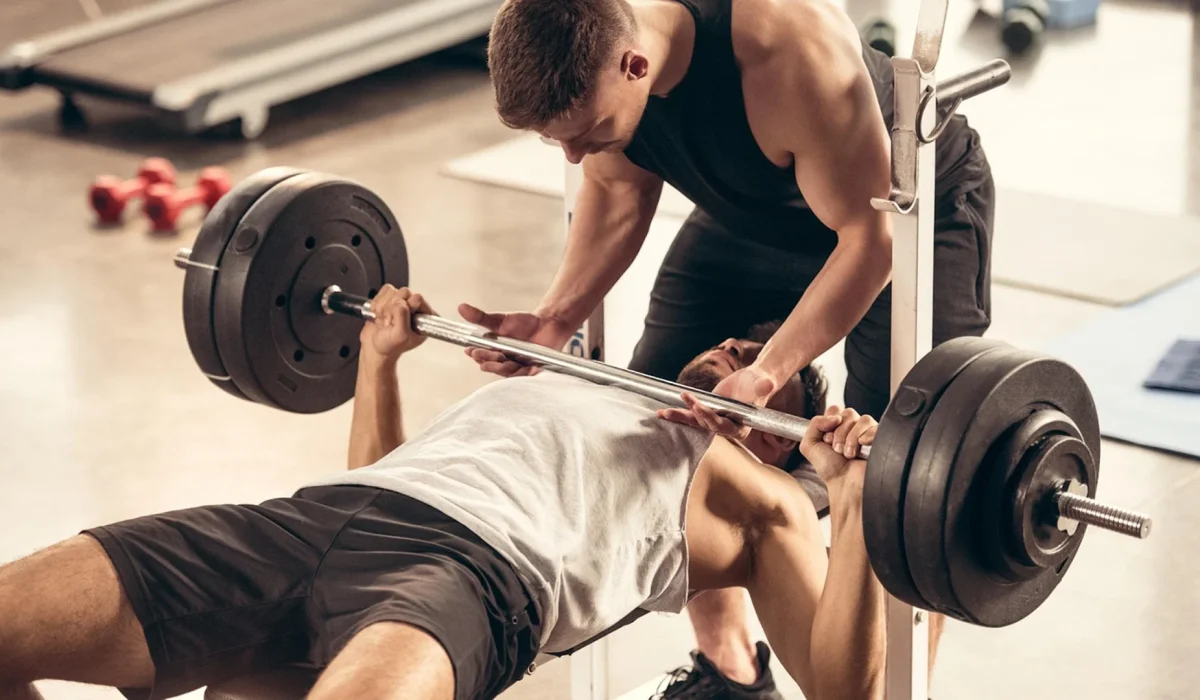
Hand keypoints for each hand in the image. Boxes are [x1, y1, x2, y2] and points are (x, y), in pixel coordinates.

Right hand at [359, 286, 434, 362]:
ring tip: (385, 322)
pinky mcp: (391, 299)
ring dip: (384, 308)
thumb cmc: (390, 346)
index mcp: (426, 318)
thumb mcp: (400, 335)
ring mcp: (403, 303)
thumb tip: (399, 301)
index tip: (400, 322)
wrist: (375, 349)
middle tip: (391, 324)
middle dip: (392, 309)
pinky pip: (384, 291)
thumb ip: (402, 316)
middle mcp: (416, 308)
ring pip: (393, 292)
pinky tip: (380, 316)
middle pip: (404, 292)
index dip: (406, 308)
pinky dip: (378, 304)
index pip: (418, 299)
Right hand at [457, 304, 575, 376]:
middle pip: (493, 364)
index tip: (469, 350)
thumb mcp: (500, 320)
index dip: (475, 354)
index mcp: (496, 352)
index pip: (482, 356)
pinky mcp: (534, 370)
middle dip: (485, 360)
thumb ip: (481, 317)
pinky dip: (522, 375)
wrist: (549, 323)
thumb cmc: (524, 323)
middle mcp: (506, 362)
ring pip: (507, 371)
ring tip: (494, 362)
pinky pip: (526, 375)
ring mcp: (519, 366)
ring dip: (499, 368)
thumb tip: (461, 307)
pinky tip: (518, 371)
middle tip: (478, 355)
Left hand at [657, 364, 777, 439]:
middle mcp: (726, 427)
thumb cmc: (760, 383)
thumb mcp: (762, 383)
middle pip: (706, 425)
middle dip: (692, 416)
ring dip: (679, 416)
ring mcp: (714, 421)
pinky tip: (663, 413)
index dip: (711, 419)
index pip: (724, 426)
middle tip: (683, 403)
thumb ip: (763, 386)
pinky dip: (677, 413)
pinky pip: (690, 415)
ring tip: (663, 413)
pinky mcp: (706, 413)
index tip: (700, 408)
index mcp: (741, 427)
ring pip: (695, 422)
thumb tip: (767, 385)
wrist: (753, 380)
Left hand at [800, 405, 877, 482]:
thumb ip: (814, 424)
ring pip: (862, 419)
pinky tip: (862, 445)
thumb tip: (834, 416)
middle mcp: (853, 427)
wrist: (845, 484)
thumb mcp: (810, 445)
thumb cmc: (830, 468)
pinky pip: (876, 427)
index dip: (829, 422)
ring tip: (848, 454)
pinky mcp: (880, 439)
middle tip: (837, 450)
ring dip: (851, 438)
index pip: (835, 409)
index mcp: (838, 426)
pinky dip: (867, 435)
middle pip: (848, 413)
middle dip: (839, 433)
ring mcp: (867, 433)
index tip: (827, 439)